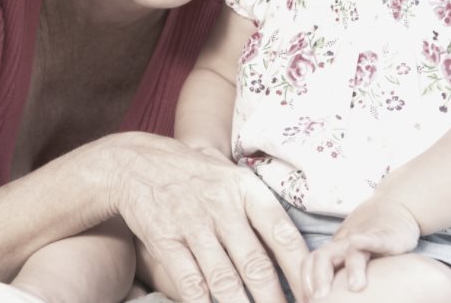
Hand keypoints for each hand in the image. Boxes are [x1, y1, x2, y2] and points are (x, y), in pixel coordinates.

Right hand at [108, 133, 307, 302]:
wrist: (136, 161)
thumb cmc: (196, 176)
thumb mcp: (231, 178)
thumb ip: (260, 213)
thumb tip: (296, 257)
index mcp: (245, 189)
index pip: (283, 234)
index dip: (301, 270)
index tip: (315, 295)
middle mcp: (222, 206)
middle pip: (256, 264)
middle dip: (275, 301)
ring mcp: (192, 223)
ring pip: (224, 279)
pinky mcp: (165, 239)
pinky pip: (190, 281)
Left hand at [301, 196, 419, 299]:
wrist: (393, 208)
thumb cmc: (368, 242)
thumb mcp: (349, 260)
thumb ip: (337, 277)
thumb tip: (320, 299)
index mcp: (332, 253)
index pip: (310, 265)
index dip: (306, 282)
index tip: (307, 301)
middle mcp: (343, 245)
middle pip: (324, 257)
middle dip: (320, 279)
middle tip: (319, 300)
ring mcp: (364, 238)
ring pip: (352, 251)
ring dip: (353, 268)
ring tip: (355, 288)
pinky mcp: (386, 235)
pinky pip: (376, 238)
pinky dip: (368, 240)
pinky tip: (358, 241)